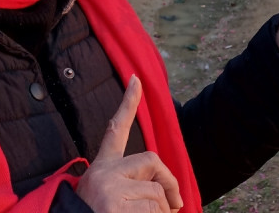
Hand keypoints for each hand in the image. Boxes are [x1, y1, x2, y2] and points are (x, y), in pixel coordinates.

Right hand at [75, 75, 182, 212]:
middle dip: (170, 184)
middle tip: (177, 205)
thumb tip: (173, 200)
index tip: (136, 79)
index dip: (127, 103)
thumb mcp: (108, 200)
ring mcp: (108, 190)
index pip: (116, 130)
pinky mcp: (114, 207)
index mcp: (100, 169)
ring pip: (157, 194)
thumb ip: (135, 189)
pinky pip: (153, 212)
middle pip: (152, 161)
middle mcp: (103, 174)